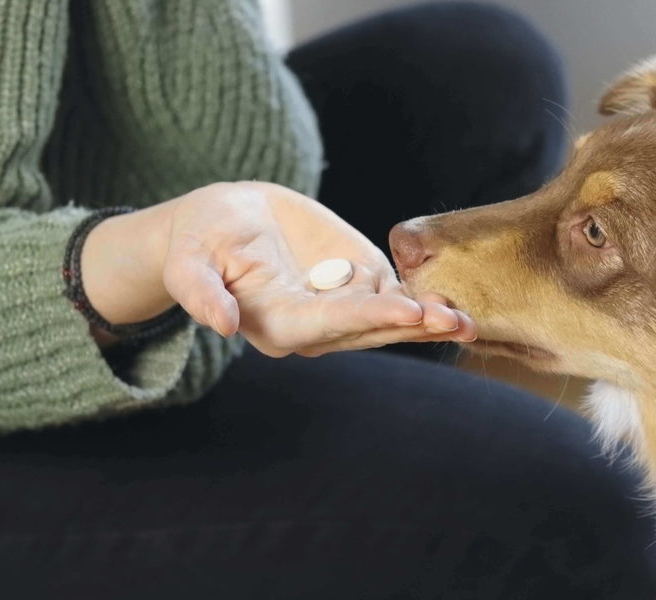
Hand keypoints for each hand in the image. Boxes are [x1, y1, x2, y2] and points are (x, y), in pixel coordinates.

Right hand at [80, 182, 474, 355]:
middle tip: (453, 322)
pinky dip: (425, 301)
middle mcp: (314, 326)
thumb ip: (201, 292)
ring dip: (427, 321)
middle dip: (411, 326)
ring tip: (466, 320)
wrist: (225, 222)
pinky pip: (394, 295)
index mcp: (276, 323)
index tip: (404, 311)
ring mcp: (340, 306)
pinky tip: (459, 302)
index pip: (326, 324)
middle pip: (368, 329)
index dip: (365, 316)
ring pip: (388, 319)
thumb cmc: (200, 241)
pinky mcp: (357, 282)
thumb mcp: (189, 260)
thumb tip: (220, 325)